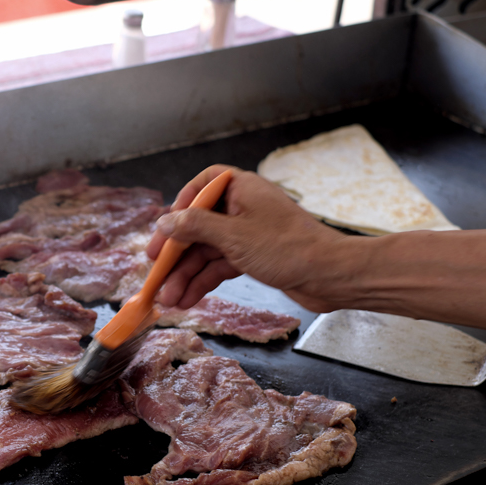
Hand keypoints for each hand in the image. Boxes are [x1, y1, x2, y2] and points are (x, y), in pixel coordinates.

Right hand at [148, 165, 347, 311]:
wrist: (330, 276)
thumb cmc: (287, 248)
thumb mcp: (233, 236)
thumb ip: (195, 227)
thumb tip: (165, 221)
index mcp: (241, 188)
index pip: (202, 185)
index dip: (180, 204)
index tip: (164, 227)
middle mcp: (243, 207)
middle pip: (199, 226)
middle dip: (176, 254)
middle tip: (155, 274)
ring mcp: (248, 233)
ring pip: (207, 251)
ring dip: (186, 275)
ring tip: (168, 300)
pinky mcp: (254, 256)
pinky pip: (220, 266)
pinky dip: (204, 282)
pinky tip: (187, 299)